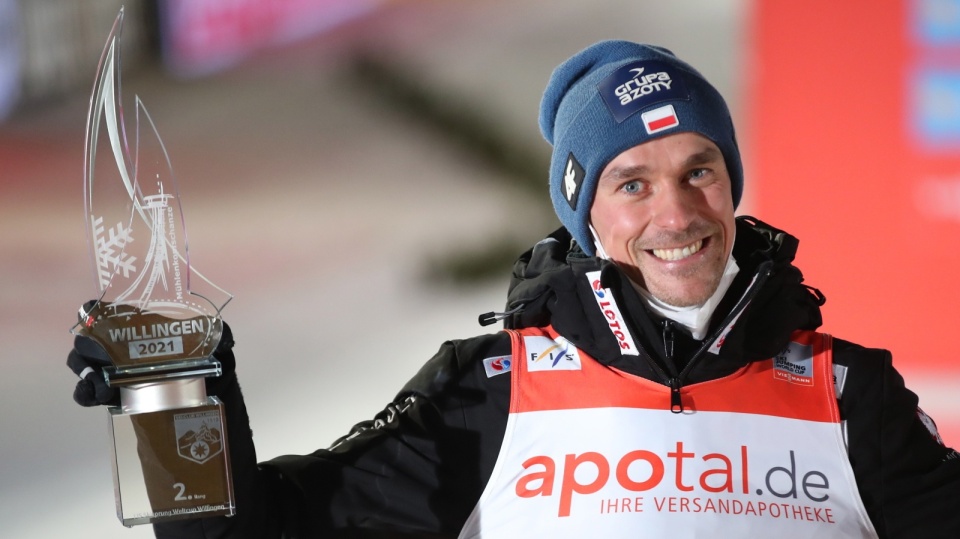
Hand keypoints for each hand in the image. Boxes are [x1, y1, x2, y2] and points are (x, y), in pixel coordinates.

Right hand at [66, 318, 235, 406]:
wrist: (209, 393)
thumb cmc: (207, 359)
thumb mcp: (214, 344)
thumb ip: (220, 336)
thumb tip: (225, 338)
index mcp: (141, 325)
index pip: (106, 312)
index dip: (94, 312)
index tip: (93, 314)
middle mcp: (122, 345)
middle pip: (89, 340)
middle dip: (88, 348)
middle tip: (100, 359)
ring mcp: (114, 370)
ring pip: (84, 366)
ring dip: (85, 373)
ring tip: (100, 385)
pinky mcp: (114, 394)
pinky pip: (90, 393)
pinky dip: (86, 393)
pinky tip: (95, 395)